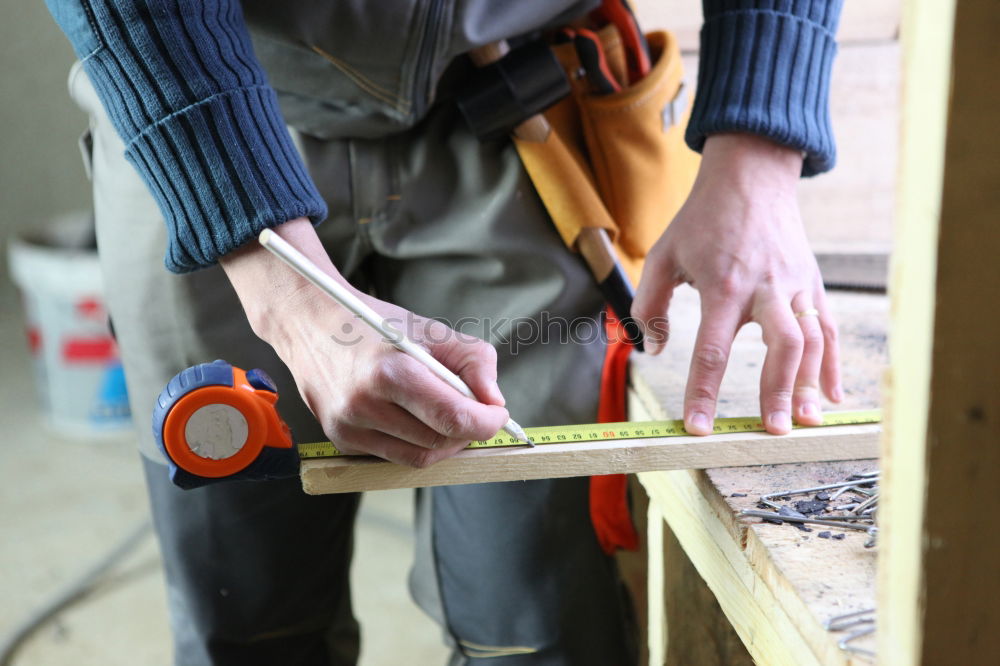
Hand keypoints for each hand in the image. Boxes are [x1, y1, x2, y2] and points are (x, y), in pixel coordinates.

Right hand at [221, 219, 509, 466]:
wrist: (309, 326)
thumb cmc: (372, 325)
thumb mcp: (429, 329)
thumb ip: (474, 360)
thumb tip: (494, 401)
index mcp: (390, 372)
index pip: (453, 418)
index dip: (486, 422)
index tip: (498, 413)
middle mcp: (364, 406)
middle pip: (440, 440)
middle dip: (468, 430)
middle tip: (476, 410)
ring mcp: (349, 428)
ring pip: (420, 456)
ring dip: (445, 440)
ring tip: (447, 413)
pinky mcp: (342, 441)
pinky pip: (396, 456)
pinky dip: (417, 442)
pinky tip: (414, 417)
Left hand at [632, 133, 841, 435]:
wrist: (751, 176)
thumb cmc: (703, 219)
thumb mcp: (664, 255)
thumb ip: (650, 305)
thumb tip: (653, 350)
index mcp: (723, 286)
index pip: (712, 351)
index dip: (703, 393)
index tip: (699, 428)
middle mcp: (766, 288)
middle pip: (781, 346)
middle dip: (777, 391)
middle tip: (772, 429)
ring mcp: (796, 285)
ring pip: (813, 339)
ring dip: (810, 383)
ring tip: (805, 422)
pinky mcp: (813, 282)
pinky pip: (828, 327)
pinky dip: (832, 363)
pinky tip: (830, 395)